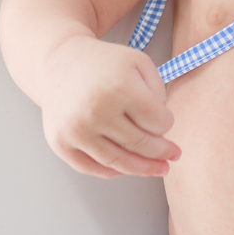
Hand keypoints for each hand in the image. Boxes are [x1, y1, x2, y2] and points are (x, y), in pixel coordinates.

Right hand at [39, 36, 179, 177]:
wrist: (58, 62)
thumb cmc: (104, 63)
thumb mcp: (139, 63)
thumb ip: (158, 91)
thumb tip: (161, 129)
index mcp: (120, 88)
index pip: (157, 121)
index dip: (167, 123)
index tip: (167, 122)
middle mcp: (96, 111)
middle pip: (140, 144)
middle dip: (162, 152)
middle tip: (174, 156)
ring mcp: (75, 130)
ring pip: (118, 162)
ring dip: (143, 169)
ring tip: (159, 169)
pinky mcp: (60, 143)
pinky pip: (91, 168)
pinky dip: (112, 172)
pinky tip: (128, 169)